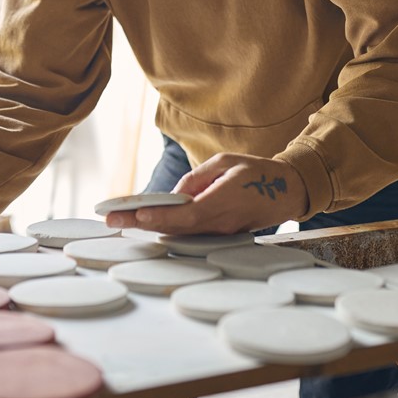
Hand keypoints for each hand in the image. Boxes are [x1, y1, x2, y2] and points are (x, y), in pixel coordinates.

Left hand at [105, 154, 307, 234]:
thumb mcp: (226, 162)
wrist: (287, 191)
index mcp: (223, 202)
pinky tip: (144, 222)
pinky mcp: (220, 234)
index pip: (185, 215)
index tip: (134, 214)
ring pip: (178, 233)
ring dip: (148, 227)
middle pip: (175, 229)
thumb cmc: (256, 172)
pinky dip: (165, 228)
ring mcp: (220, 232)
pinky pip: (188, 232)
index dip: (159, 216)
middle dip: (141, 223)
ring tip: (119, 220)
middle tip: (111, 221)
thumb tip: (175, 195)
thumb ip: (197, 178)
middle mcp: (220, 223)